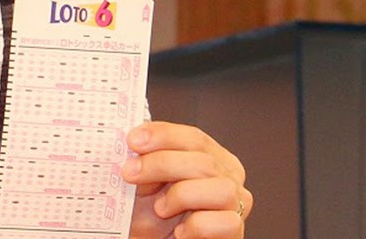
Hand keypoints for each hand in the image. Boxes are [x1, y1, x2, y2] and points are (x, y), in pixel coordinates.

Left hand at [121, 121, 251, 238]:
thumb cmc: (151, 213)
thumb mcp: (144, 179)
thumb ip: (145, 156)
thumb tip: (133, 139)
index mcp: (210, 156)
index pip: (194, 138)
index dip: (163, 136)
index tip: (133, 140)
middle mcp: (228, 177)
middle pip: (204, 161)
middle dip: (161, 164)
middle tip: (130, 173)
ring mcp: (235, 205)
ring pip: (221, 190)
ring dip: (181, 196)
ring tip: (160, 209)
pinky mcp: (235, 231)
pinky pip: (225, 223)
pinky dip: (197, 226)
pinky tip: (180, 231)